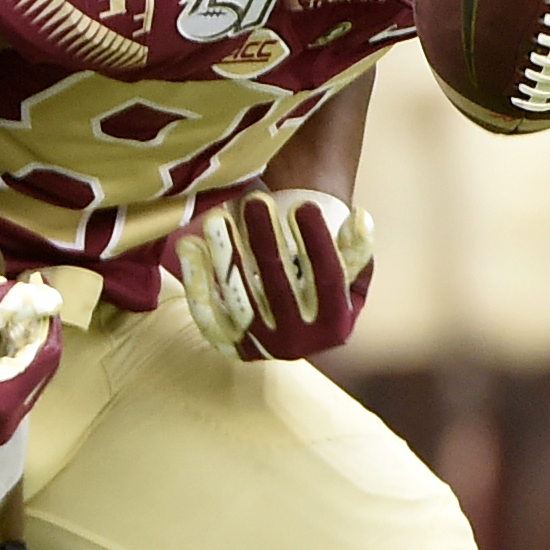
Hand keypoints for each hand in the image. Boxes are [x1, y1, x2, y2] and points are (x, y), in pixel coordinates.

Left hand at [173, 189, 371, 360]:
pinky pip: (207, 312)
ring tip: (217, 217)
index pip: (328, 279)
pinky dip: (198, 279)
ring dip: (226, 256)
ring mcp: (260, 347)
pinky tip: (191, 245)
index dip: (317, 242)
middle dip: (266, 241)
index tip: (305, 204)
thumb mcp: (347, 271)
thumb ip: (355, 247)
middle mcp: (298, 343)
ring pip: (239, 297)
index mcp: (335, 326)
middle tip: (256, 201)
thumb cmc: (320, 286)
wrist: (291, 328)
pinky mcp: (227, 345)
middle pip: (279, 286)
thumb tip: (358, 218)